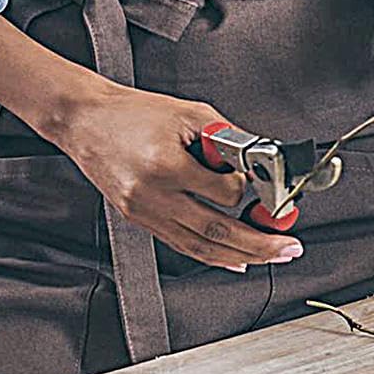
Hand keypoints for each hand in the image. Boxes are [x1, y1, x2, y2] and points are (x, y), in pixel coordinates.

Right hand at [57, 83, 301, 272]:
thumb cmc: (132, 113)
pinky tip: (236, 260)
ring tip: (270, 256)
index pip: (224, 194)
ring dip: (241, 255)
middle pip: (218, 232)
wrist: (85, 120)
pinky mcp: (140, 219)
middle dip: (260, 244)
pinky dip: (212, 255)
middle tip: (288, 247)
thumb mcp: (189, 113)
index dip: (250, 193)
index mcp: (166, 165)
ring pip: (201, 247)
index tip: (264, 190)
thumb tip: (260, 161)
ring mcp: (144, 212)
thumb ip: (228, 138)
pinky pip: (182, 245)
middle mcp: (154, 195)